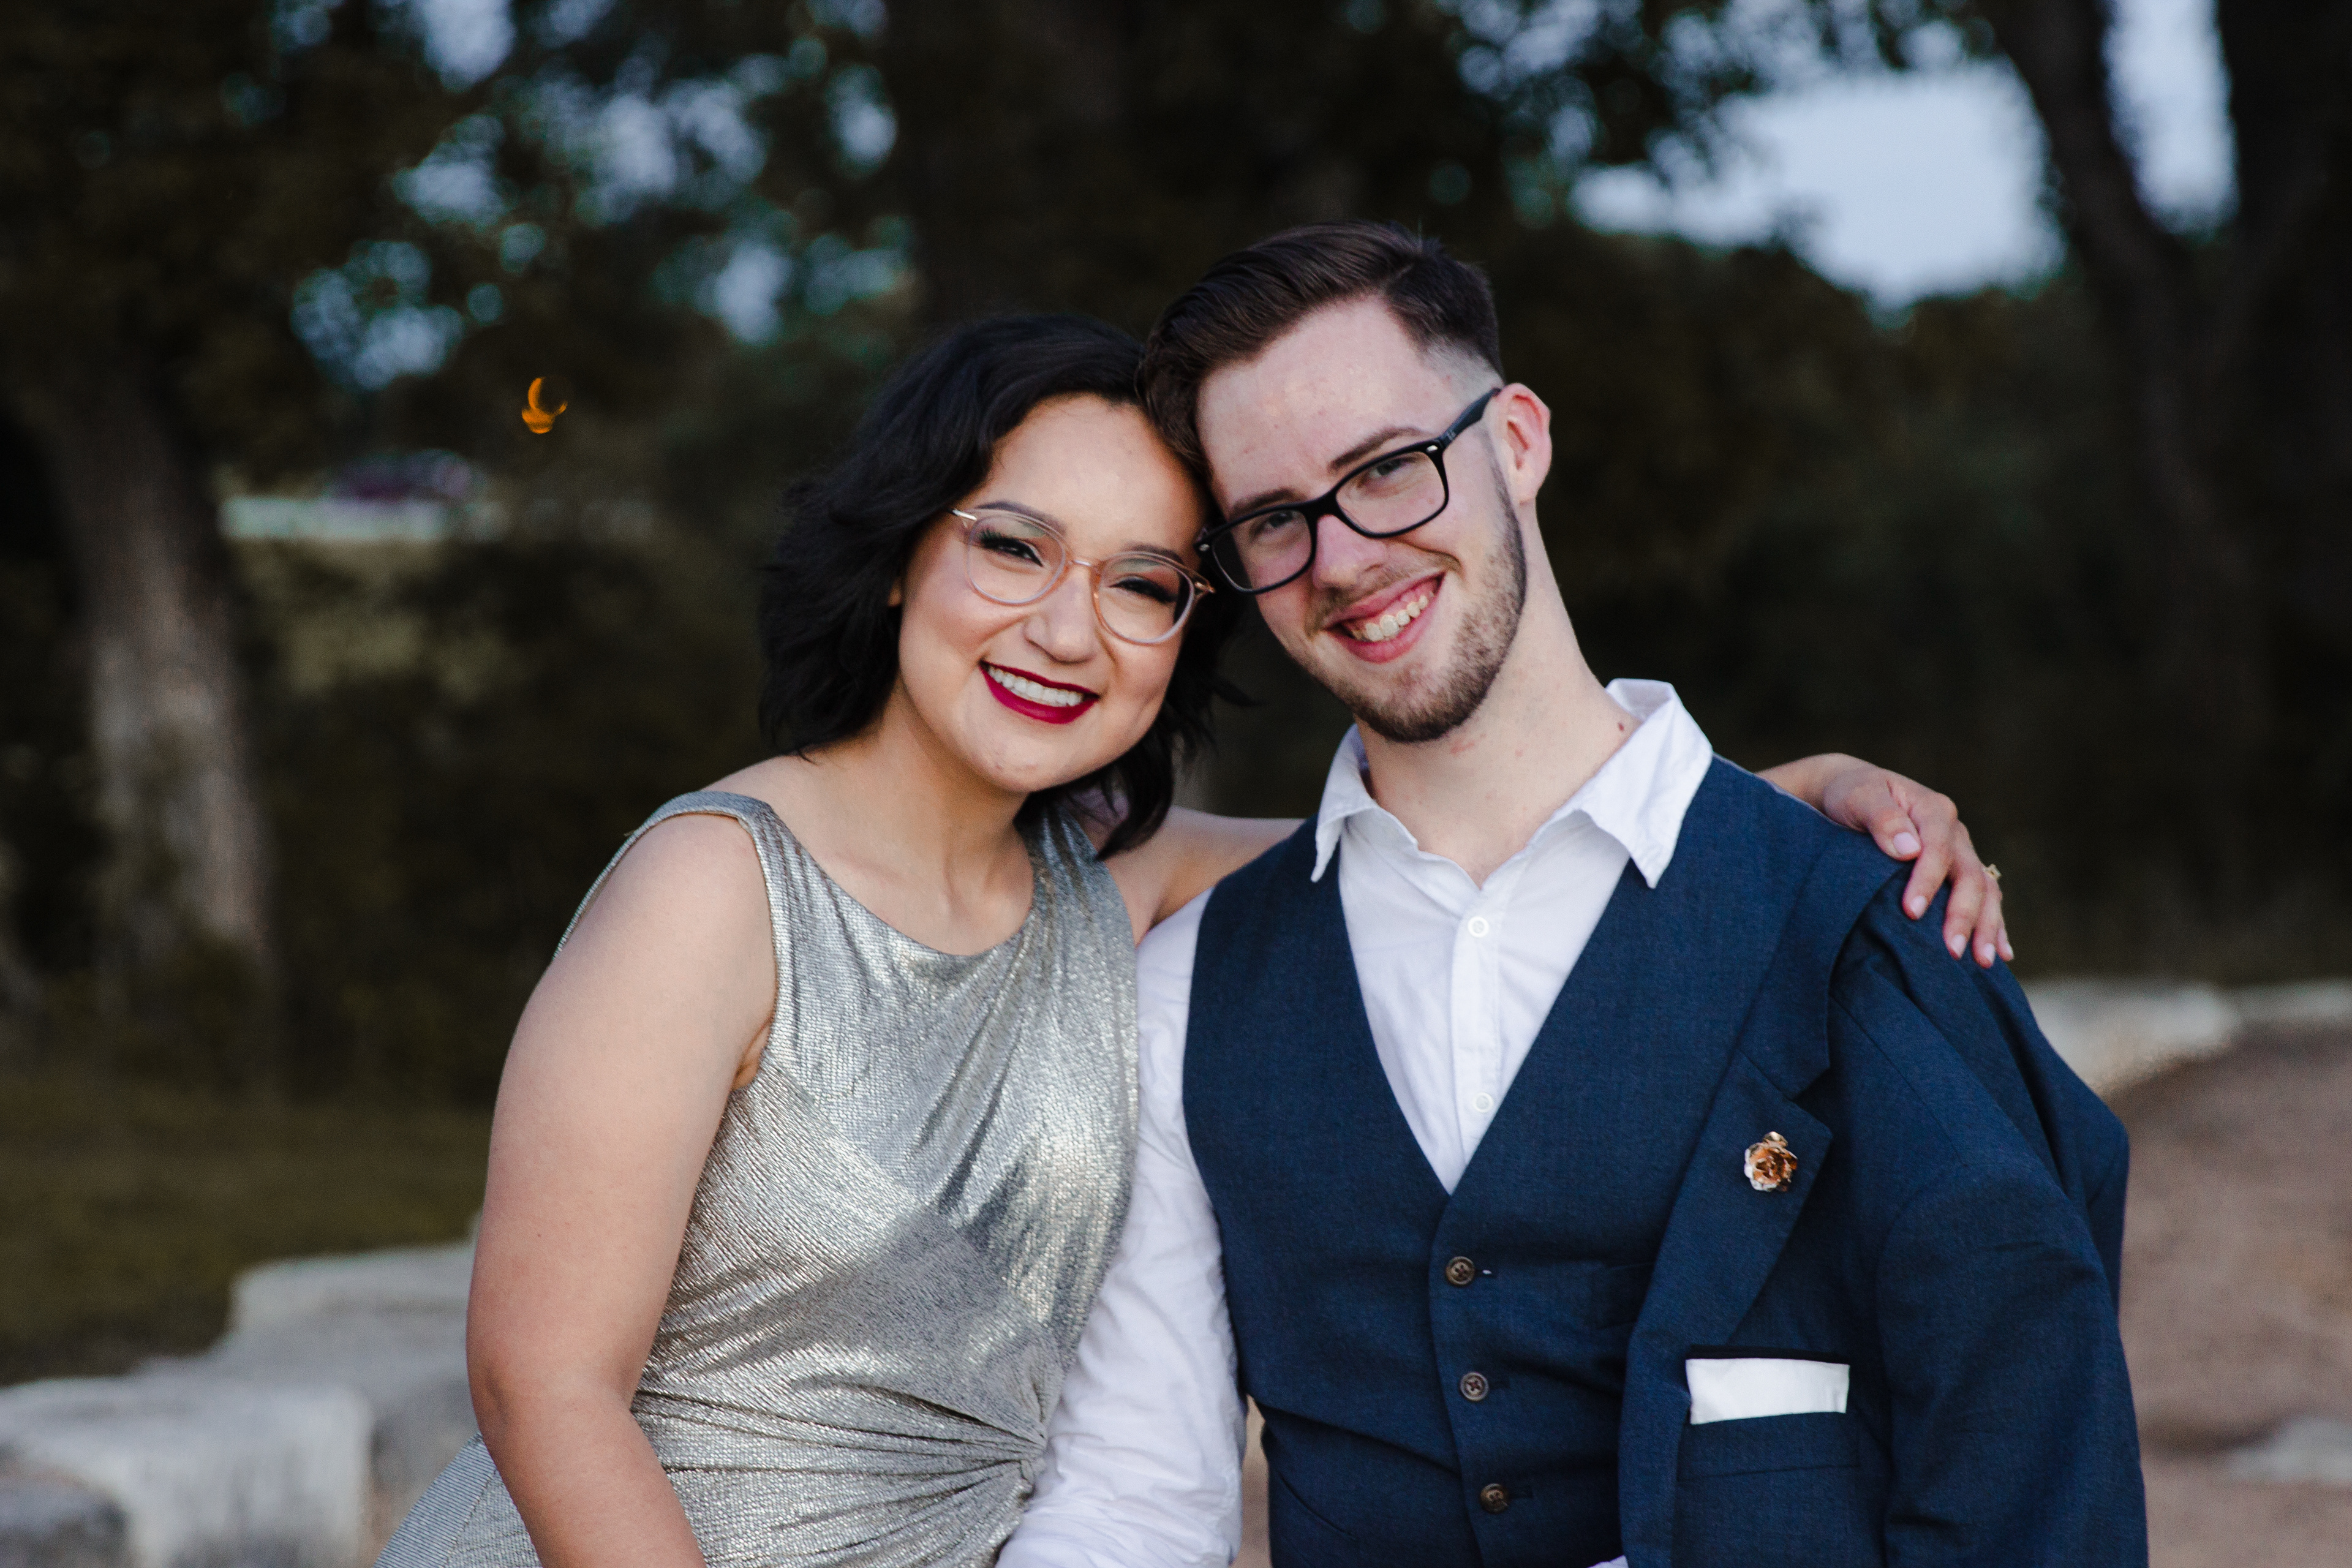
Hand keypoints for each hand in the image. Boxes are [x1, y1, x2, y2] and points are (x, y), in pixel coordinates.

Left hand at [1761, 754, 2009, 967]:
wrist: (1853, 795)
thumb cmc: (1851, 796)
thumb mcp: (1858, 797)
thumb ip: (1881, 817)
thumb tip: (1908, 849)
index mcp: (1933, 810)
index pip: (1938, 849)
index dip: (1926, 881)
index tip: (1910, 912)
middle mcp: (1955, 832)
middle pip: (1969, 875)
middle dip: (1963, 915)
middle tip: (1953, 951)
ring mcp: (1961, 852)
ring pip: (1985, 890)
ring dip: (1986, 926)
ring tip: (1982, 962)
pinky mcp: (1957, 870)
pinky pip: (1985, 897)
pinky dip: (1994, 924)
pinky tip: (2001, 954)